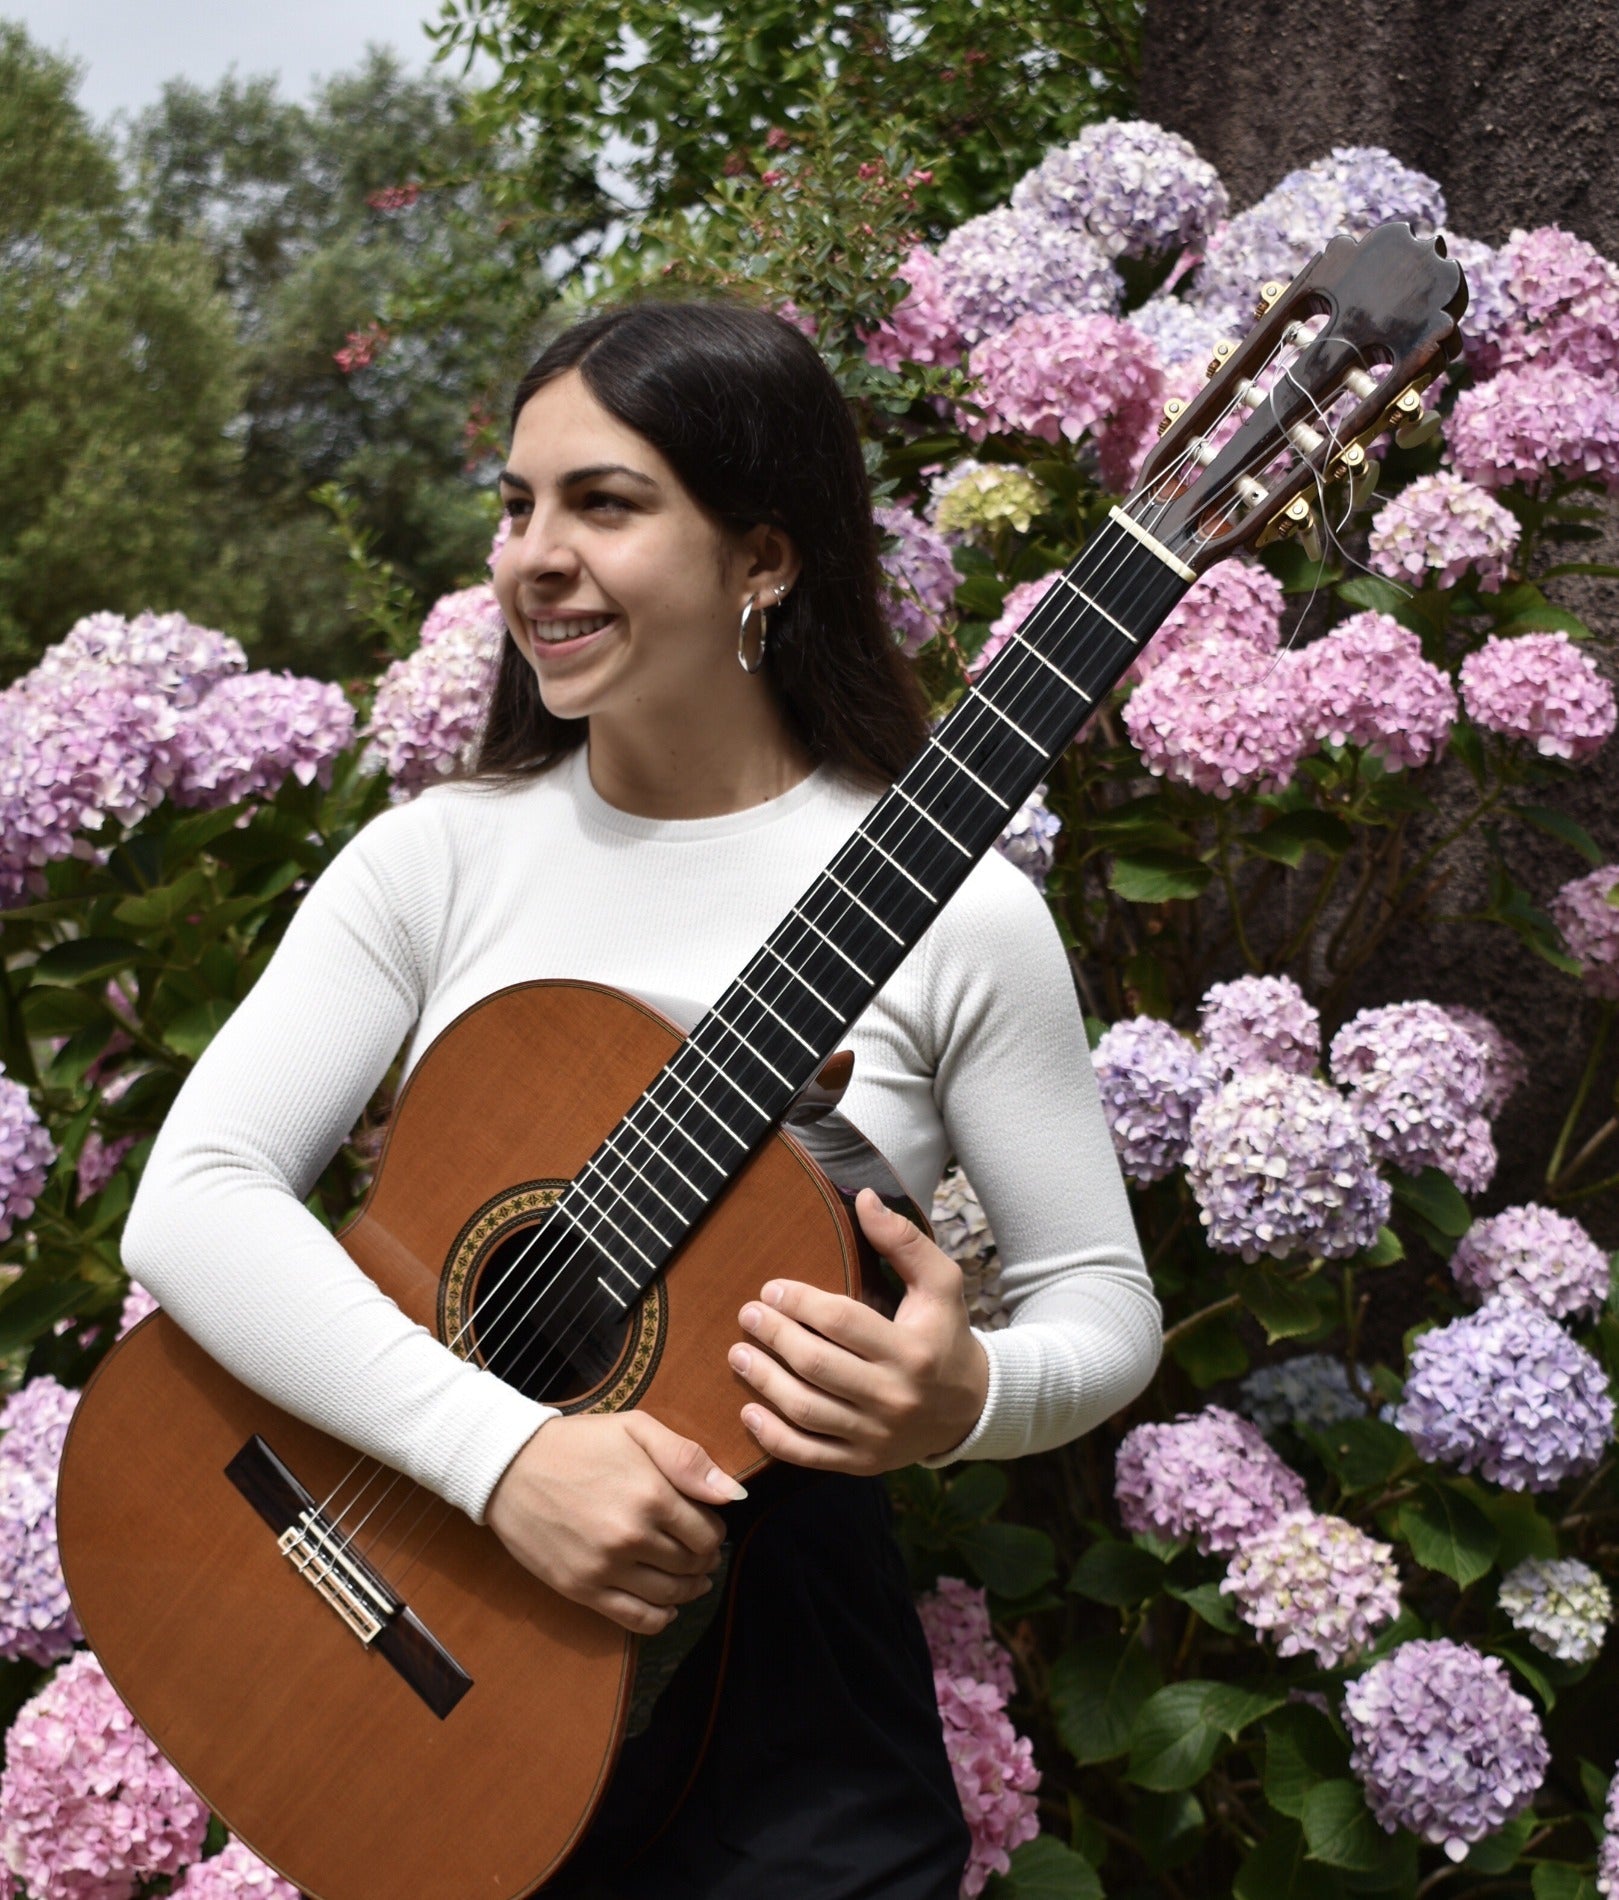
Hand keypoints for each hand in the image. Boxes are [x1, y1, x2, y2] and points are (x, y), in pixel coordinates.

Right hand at [485, 1411, 742, 1634]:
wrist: (510, 1466)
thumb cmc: (578, 1443)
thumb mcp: (636, 1428)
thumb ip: (687, 1458)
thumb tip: (733, 1494)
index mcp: (652, 1494)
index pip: (708, 1532)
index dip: (714, 1531)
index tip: (706, 1525)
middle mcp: (632, 1536)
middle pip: (692, 1564)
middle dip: (703, 1559)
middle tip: (698, 1551)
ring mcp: (605, 1567)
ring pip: (670, 1595)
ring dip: (689, 1589)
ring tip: (690, 1578)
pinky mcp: (581, 1589)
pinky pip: (636, 1619)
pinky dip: (660, 1619)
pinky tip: (667, 1606)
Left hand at [728, 1187, 989, 1474]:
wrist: (970, 1409)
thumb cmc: (946, 1335)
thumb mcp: (941, 1283)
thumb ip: (903, 1240)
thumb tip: (863, 1198)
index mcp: (912, 1350)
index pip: (843, 1322)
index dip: (800, 1302)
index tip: (771, 1288)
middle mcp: (894, 1396)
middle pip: (817, 1366)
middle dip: (774, 1337)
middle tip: (748, 1315)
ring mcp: (876, 1435)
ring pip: (806, 1410)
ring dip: (764, 1381)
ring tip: (737, 1354)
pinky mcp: (862, 1463)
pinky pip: (808, 1454)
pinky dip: (773, 1436)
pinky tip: (749, 1410)